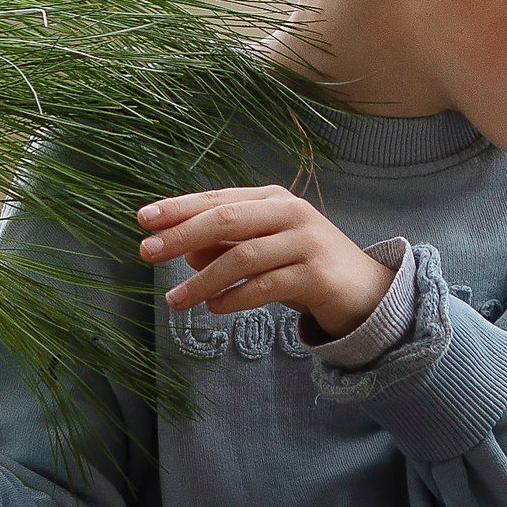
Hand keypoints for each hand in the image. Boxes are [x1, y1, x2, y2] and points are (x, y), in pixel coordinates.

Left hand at [138, 186, 394, 339]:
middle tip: (147, 252)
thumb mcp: (261, 252)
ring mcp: (305, 242)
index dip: (178, 208)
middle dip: (182, 235)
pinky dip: (236, 298)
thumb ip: (225, 247)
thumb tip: (183, 251)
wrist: (363, 290)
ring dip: (203, 279)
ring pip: (243, 257)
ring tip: (175, 299)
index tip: (143, 219)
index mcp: (271, 199)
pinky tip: (215, 308)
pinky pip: (266, 286)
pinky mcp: (316, 275)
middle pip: (226, 219)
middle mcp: (289, 213)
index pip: (217, 199)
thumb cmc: (303, 266)